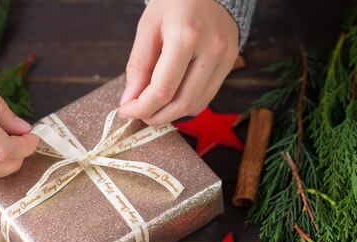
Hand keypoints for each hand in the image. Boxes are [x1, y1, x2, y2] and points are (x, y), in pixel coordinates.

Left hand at [119, 0, 238, 125]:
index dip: (141, 108)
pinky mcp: (230, 63)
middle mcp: (210, 49)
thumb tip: (130, 100)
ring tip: (153, 106)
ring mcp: (225, 57)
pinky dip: (185, 104)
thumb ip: (138, 66)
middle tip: (139, 114)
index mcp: (186, 36)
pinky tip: (172, 96)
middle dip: (155, 116)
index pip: (163, 89)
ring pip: (196, 105)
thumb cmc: (173, 3)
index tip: (126, 111)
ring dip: (170, 114)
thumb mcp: (147, 27)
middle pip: (181, 102)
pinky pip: (206, 97)